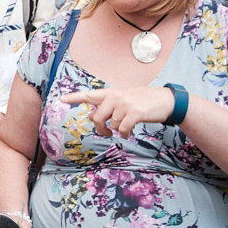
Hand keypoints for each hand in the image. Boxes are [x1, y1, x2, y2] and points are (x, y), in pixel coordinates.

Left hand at [61, 86, 178, 138]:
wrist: (167, 100)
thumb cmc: (144, 101)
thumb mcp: (124, 100)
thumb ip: (108, 106)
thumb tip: (91, 118)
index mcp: (112, 93)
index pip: (89, 95)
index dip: (74, 98)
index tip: (60, 100)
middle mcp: (116, 96)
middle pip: (97, 118)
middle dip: (101, 128)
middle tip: (108, 133)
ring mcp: (125, 104)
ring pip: (111, 125)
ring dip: (118, 130)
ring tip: (127, 126)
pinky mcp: (134, 113)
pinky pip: (122, 130)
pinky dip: (126, 134)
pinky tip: (131, 131)